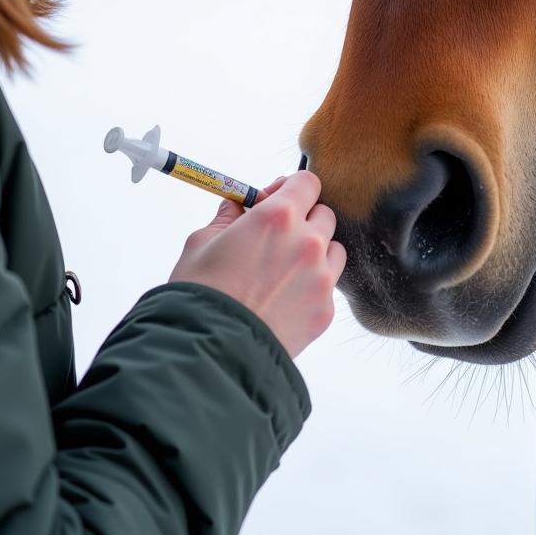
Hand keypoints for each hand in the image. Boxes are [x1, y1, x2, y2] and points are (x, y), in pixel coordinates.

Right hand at [169, 171, 346, 358]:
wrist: (212, 352)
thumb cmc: (201, 293)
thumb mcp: (202, 243)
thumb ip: (227, 217)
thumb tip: (237, 206)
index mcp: (278, 216)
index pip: (308, 182)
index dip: (291, 188)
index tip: (275, 199)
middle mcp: (308, 242)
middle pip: (324, 214)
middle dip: (303, 219)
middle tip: (276, 237)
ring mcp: (322, 277)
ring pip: (334, 249)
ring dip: (315, 252)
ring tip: (284, 269)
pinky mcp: (326, 310)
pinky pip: (328, 287)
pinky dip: (312, 286)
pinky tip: (284, 299)